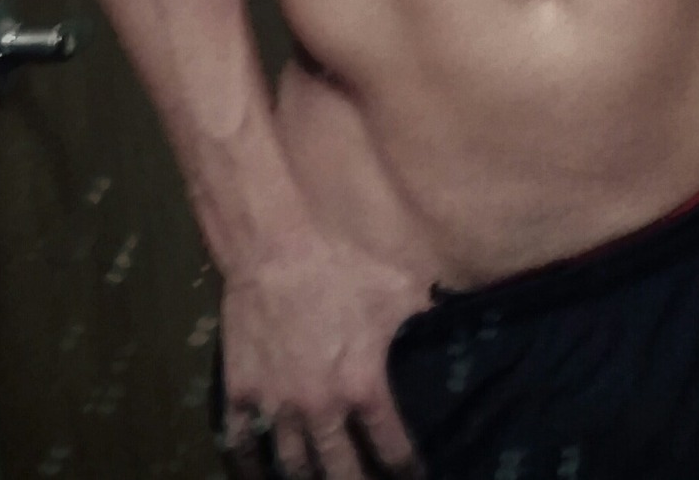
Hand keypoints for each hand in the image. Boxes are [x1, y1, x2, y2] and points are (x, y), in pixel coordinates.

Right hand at [217, 228, 435, 479]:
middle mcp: (320, 407)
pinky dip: (250, 463)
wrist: (277, 242)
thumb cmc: (344, 260)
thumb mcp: (401, 283)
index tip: (413, 478)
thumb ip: (428, 310)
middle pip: (340, 472)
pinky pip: (242, 442)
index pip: (392, 449)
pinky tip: (258, 472)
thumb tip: (457, 313)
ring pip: (292, 465)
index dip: (407, 471)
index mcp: (363, 385)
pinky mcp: (241, 390)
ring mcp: (277, 403)